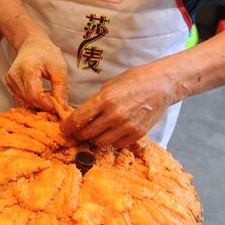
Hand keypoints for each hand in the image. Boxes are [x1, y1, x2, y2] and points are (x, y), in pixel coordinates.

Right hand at [6, 35, 67, 113]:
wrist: (32, 45)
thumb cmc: (47, 54)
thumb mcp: (59, 68)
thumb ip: (61, 88)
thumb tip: (62, 107)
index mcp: (27, 68)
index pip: (34, 95)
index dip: (47, 104)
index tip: (59, 106)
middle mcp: (15, 75)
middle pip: (29, 100)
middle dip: (44, 105)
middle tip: (57, 102)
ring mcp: (10, 80)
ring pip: (25, 102)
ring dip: (39, 104)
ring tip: (49, 96)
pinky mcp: (9, 85)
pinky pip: (21, 100)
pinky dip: (32, 101)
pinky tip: (41, 95)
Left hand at [61, 64, 179, 146]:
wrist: (161, 85)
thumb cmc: (135, 80)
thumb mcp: (110, 84)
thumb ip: (97, 99)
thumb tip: (84, 112)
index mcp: (105, 99)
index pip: (78, 119)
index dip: (67, 127)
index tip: (63, 130)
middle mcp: (114, 115)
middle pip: (87, 133)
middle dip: (79, 134)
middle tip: (77, 133)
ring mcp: (127, 126)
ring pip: (100, 142)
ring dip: (95, 139)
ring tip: (95, 133)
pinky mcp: (138, 134)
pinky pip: (117, 144)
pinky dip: (112, 141)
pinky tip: (112, 132)